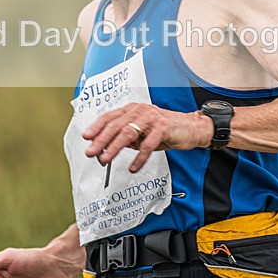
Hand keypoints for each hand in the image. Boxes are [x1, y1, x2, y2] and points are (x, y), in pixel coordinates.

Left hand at [83, 103, 212, 171]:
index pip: (110, 117)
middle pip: (116, 125)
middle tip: (92, 152)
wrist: (190, 128)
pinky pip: (148, 144)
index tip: (86, 137)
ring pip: (128, 133)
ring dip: (115, 148)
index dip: (97, 127)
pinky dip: (139, 157)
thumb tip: (106, 147)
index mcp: (133, 109)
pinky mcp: (163, 127)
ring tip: (106, 159)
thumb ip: (126, 136)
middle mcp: (140, 110)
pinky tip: (133, 167)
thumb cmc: (164, 130)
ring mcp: (152, 117)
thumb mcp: (142, 132)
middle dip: (101, 140)